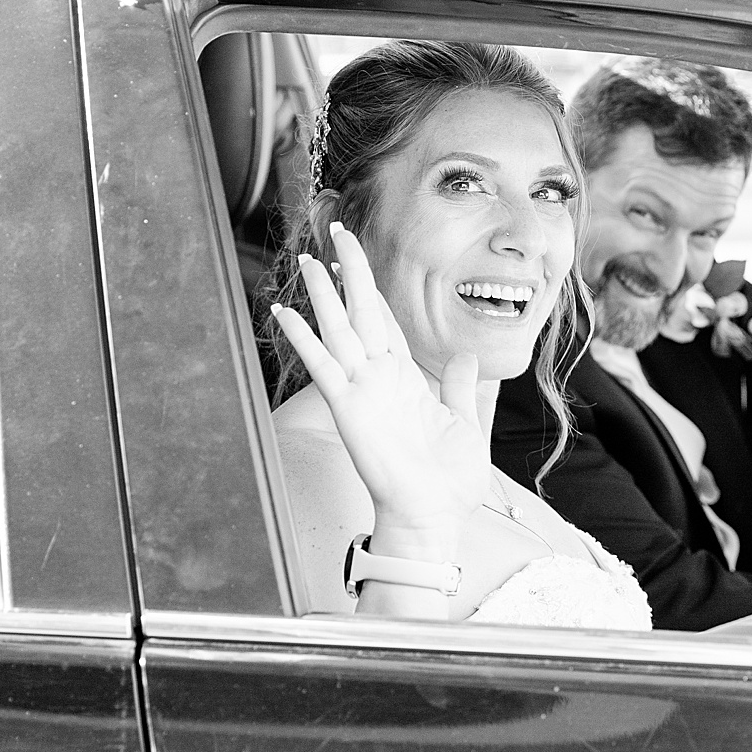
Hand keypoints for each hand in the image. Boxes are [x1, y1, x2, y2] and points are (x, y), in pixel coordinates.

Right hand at [270, 224, 488, 560]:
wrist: (430, 519)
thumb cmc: (446, 483)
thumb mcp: (464, 424)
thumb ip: (460, 388)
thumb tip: (466, 358)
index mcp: (403, 380)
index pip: (383, 323)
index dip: (370, 290)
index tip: (355, 262)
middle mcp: (378, 379)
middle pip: (360, 312)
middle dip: (349, 271)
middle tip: (337, 232)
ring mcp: (361, 390)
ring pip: (339, 329)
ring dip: (323, 294)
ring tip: (308, 258)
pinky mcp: (349, 407)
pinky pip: (323, 364)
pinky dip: (304, 337)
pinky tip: (285, 311)